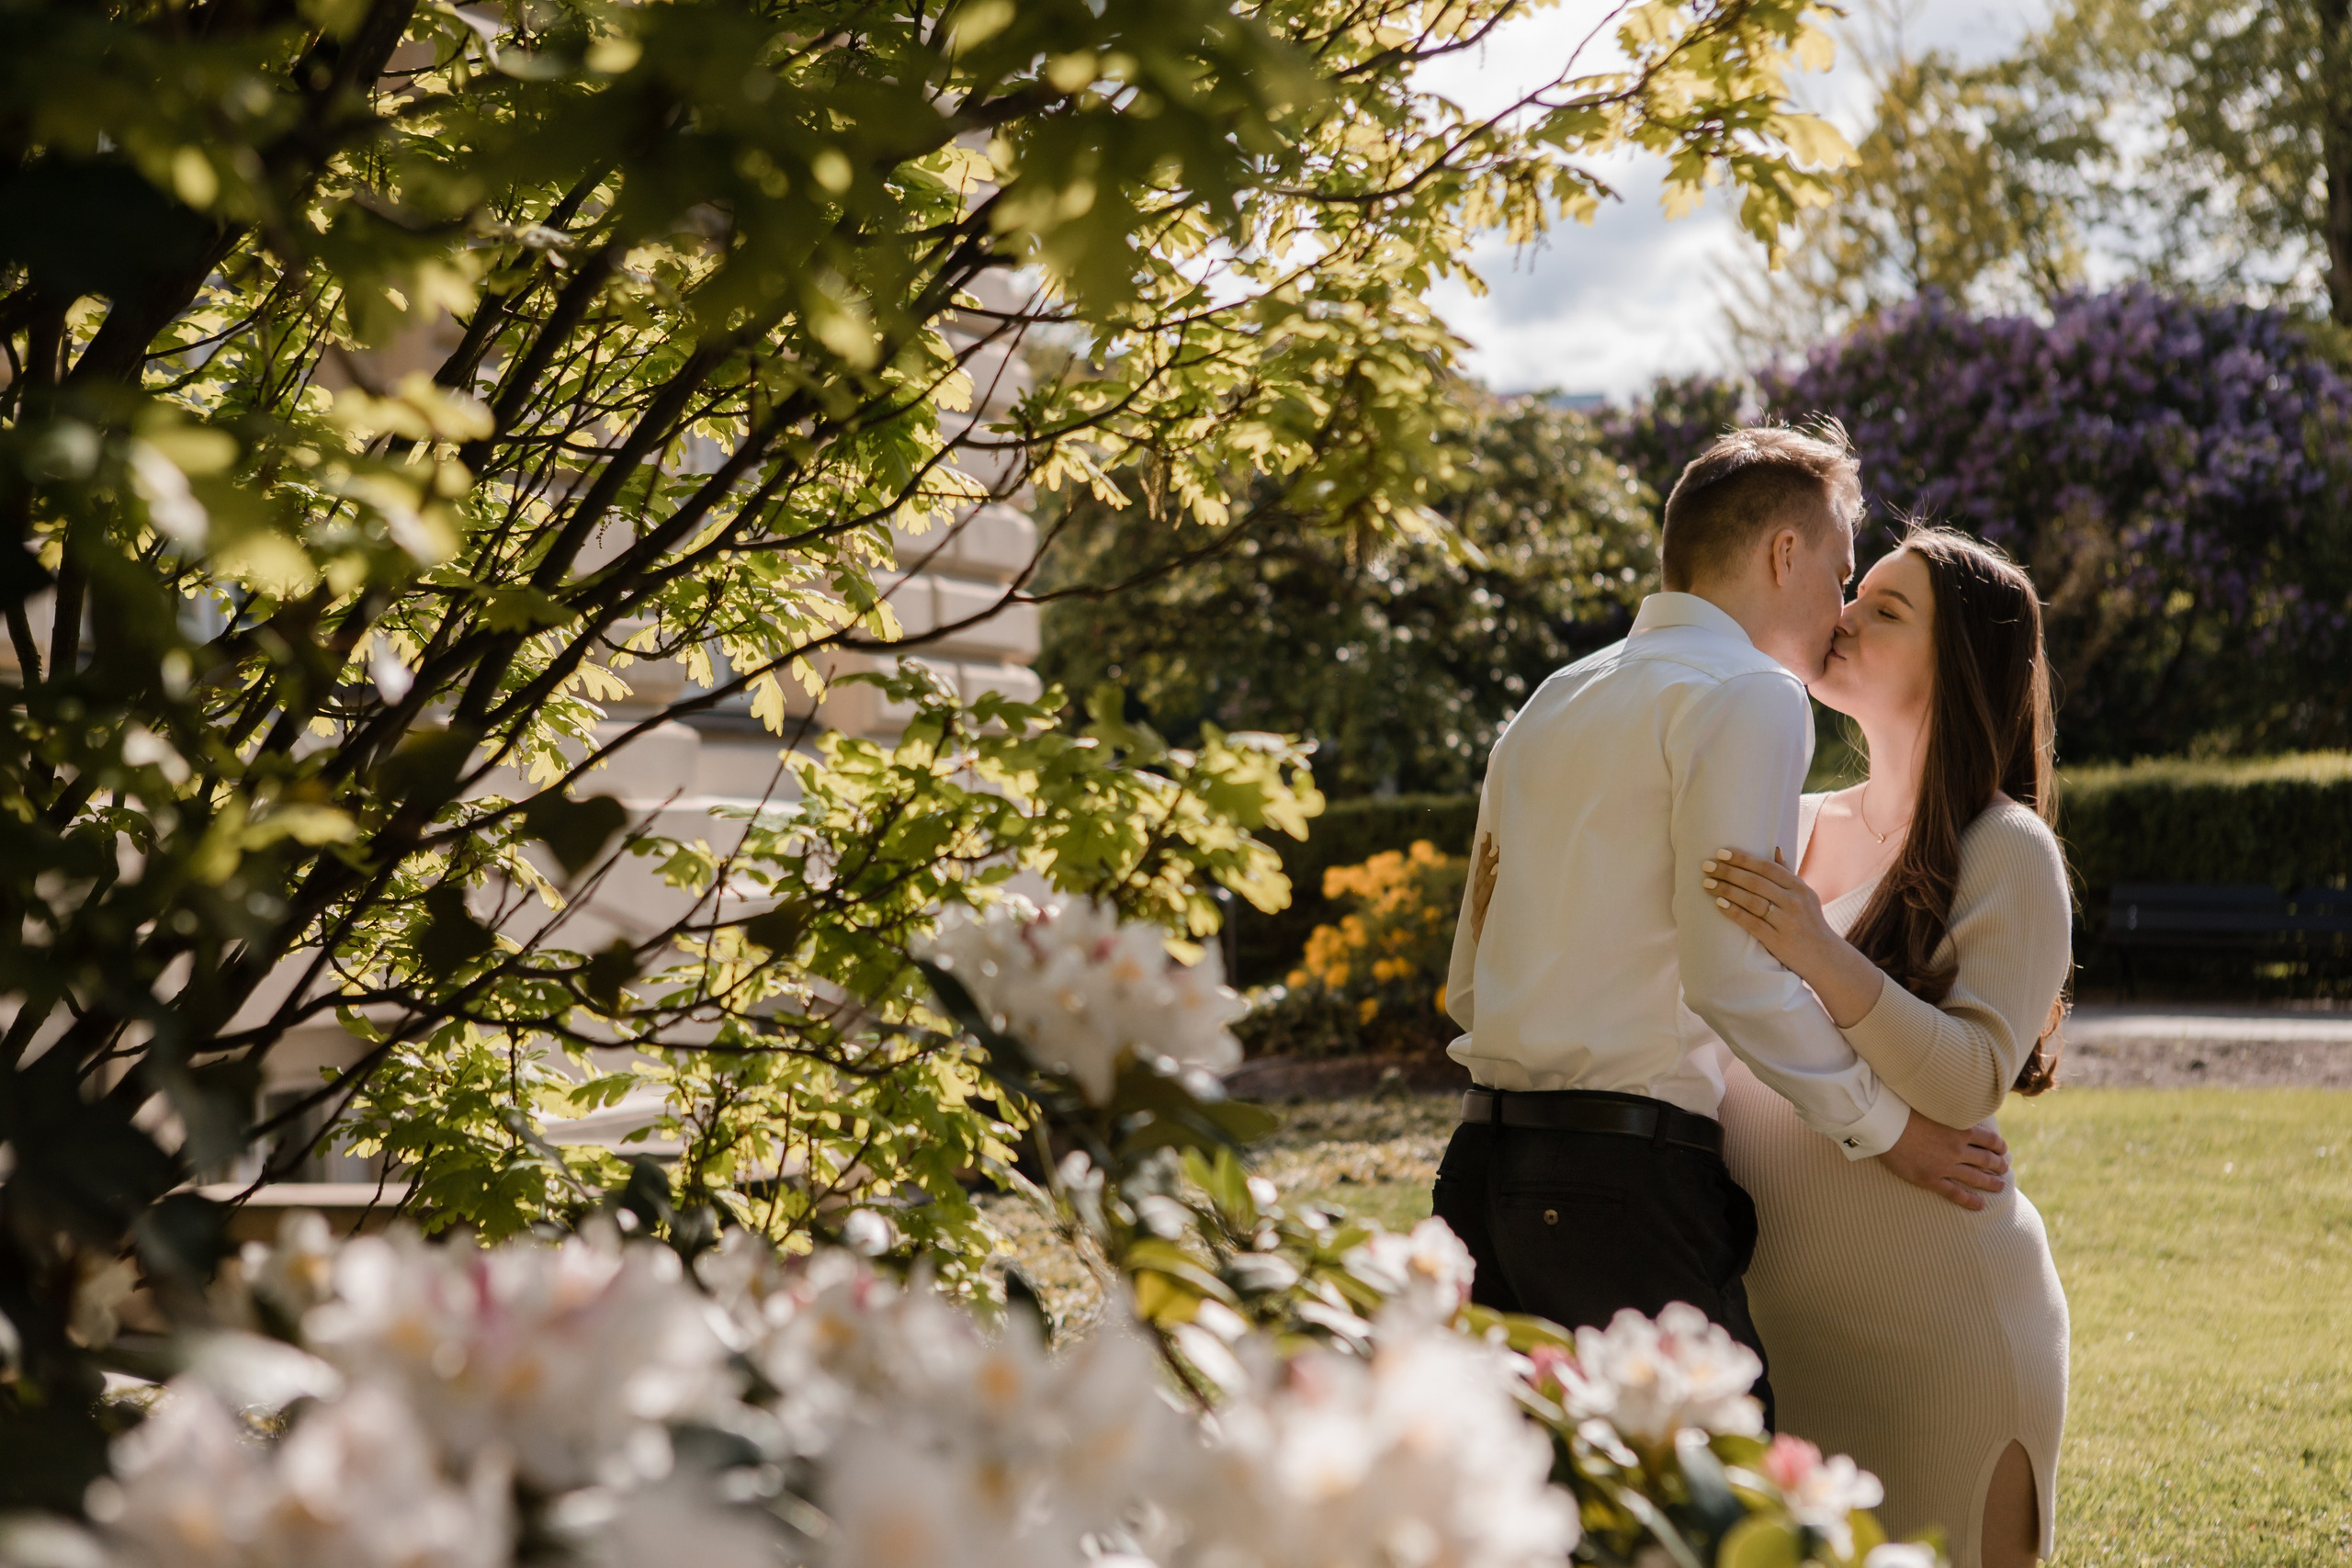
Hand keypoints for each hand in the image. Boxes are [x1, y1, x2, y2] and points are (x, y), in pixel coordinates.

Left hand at [1703, 845, 1839, 976]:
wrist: (1824, 957)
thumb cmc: (1810, 923)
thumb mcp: (1806, 896)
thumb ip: (1788, 874)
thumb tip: (1776, 848)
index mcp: (1799, 887)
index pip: (1767, 867)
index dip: (1743, 859)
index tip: (1721, 853)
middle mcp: (1794, 901)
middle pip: (1756, 882)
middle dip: (1728, 872)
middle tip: (1707, 866)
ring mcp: (1787, 921)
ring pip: (1752, 901)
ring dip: (1727, 890)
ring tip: (1707, 884)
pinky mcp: (1778, 940)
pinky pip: (1752, 923)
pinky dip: (1735, 912)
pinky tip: (1719, 905)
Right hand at [1877, 1110, 2009, 1210]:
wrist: (1884, 1124)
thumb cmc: (1903, 1107)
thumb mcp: (1932, 1103)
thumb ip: (1947, 1107)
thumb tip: (1954, 1100)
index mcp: (1959, 1129)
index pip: (1989, 1140)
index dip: (1999, 1146)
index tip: (2003, 1149)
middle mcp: (1956, 1149)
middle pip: (1986, 1160)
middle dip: (1998, 1165)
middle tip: (2004, 1168)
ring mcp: (1944, 1166)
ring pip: (1975, 1178)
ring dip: (1990, 1183)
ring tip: (2000, 1187)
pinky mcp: (1930, 1178)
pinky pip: (1955, 1193)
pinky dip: (1969, 1200)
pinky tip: (1979, 1206)